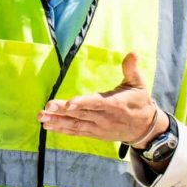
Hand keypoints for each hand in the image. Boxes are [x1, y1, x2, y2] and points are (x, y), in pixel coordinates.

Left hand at [37, 52, 167, 144]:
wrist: (144, 129)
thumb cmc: (140, 102)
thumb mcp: (139, 84)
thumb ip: (131, 69)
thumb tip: (132, 53)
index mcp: (115, 104)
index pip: (96, 103)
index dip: (82, 103)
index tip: (68, 103)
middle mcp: (105, 118)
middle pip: (81, 114)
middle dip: (62, 111)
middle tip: (46, 107)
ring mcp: (99, 128)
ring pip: (76, 125)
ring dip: (57, 121)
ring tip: (42, 117)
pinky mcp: (95, 133)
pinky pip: (77, 132)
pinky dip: (62, 130)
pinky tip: (49, 126)